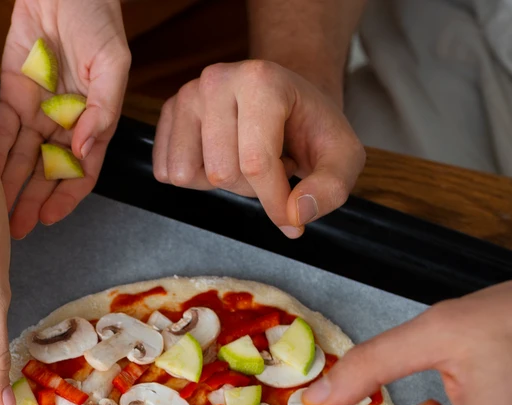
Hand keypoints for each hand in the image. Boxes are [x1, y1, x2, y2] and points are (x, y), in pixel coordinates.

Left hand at [0, 0, 129, 237]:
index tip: (50, 217)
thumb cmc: (98, 19)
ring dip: (9, 186)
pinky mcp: (12, 94)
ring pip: (21, 158)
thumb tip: (85, 151)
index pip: (81, 169)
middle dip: (32, 201)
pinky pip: (0, 131)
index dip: (66, 197)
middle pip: (47, 172)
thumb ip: (103, 110)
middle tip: (17, 227)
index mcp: (93, 120)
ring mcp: (37, 110)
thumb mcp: (112, 64)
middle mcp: (65, 122)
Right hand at [153, 60, 363, 237]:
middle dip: (250, 186)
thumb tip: (296, 215)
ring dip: (221, 181)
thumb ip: (330, 189)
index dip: (274, 203)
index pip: (256, 163)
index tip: (291, 219)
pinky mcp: (169, 112)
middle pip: (222, 172)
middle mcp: (217, 79)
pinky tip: (221, 155)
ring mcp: (187, 94)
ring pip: (189, 174)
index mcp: (262, 81)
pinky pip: (168, 171)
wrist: (287, 99)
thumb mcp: (343, 157)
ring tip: (246, 157)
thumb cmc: (311, 127)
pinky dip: (196, 177)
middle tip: (273, 164)